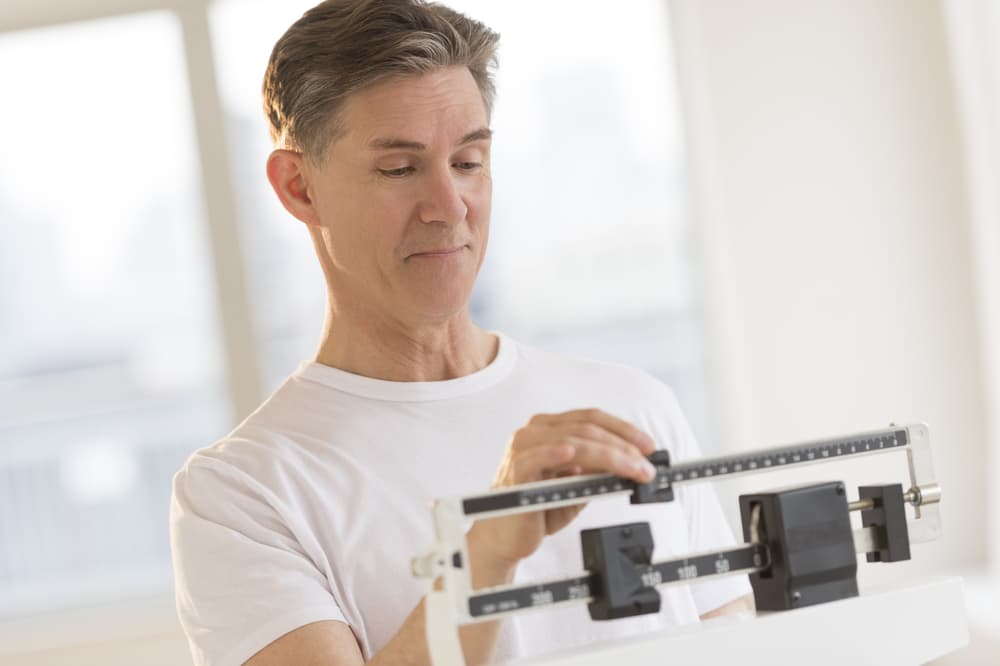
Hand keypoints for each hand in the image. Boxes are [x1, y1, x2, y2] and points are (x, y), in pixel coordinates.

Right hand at [469, 409, 656, 569]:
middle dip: (623, 446)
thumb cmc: (538, 508)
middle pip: (586, 428)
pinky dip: (557, 454)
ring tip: (632, 470)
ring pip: (573, 441)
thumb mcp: (577, 486)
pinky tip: (574, 457)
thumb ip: (598, 470)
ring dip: (609, 455)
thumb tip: (634, 462)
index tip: (649, 446)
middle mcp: (534, 432)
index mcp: (548, 429)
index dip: (623, 429)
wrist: (506, 538)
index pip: (590, 418)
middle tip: (646, 466)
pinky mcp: (516, 471)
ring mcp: (523, 449)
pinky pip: (538, 457)